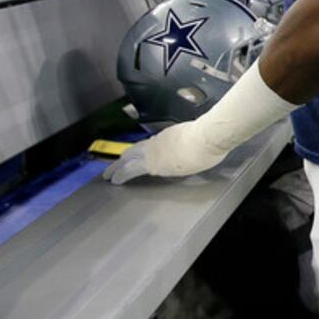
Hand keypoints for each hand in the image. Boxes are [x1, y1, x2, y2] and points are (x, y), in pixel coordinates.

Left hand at [105, 121, 229, 185]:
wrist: (207, 137)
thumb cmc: (210, 138)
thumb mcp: (200, 139)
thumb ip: (193, 145)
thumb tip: (200, 149)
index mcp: (169, 137)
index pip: (150, 145)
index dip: (140, 151)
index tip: (134, 156)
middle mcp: (158, 143)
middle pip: (134, 150)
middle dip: (123, 159)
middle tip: (114, 167)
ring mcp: (153, 152)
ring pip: (128, 158)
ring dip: (117, 167)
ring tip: (109, 175)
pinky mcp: (151, 164)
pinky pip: (130, 169)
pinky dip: (121, 174)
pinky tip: (114, 180)